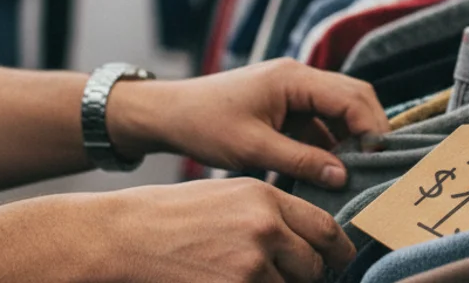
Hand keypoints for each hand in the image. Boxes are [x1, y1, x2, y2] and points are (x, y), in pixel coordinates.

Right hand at [97, 178, 354, 282]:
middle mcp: (265, 228)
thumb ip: (271, 213)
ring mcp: (251, 263)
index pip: (325, 228)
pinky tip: (230, 280)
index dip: (339, 250)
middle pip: (313, 264)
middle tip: (290, 275)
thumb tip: (305, 239)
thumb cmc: (173, 215)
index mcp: (265, 198)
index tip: (341, 259)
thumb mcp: (229, 195)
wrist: (126, 237)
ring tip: (244, 274)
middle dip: (306, 275)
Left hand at [109, 59, 389, 188]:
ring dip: (351, 137)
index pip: (350, 96)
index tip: (377, 158)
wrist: (170, 114)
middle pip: (353, 96)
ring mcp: (294, 91)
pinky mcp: (287, 107)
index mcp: (293, 78)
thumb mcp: (253, 148)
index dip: (370, 126)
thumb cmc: (205, 124)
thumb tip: (343, 176)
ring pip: (340, 109)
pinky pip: (321, 122)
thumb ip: (300, 161)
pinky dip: (332, 143)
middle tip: (378, 163)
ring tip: (358, 170)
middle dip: (370, 128)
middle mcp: (299, 77)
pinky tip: (333, 168)